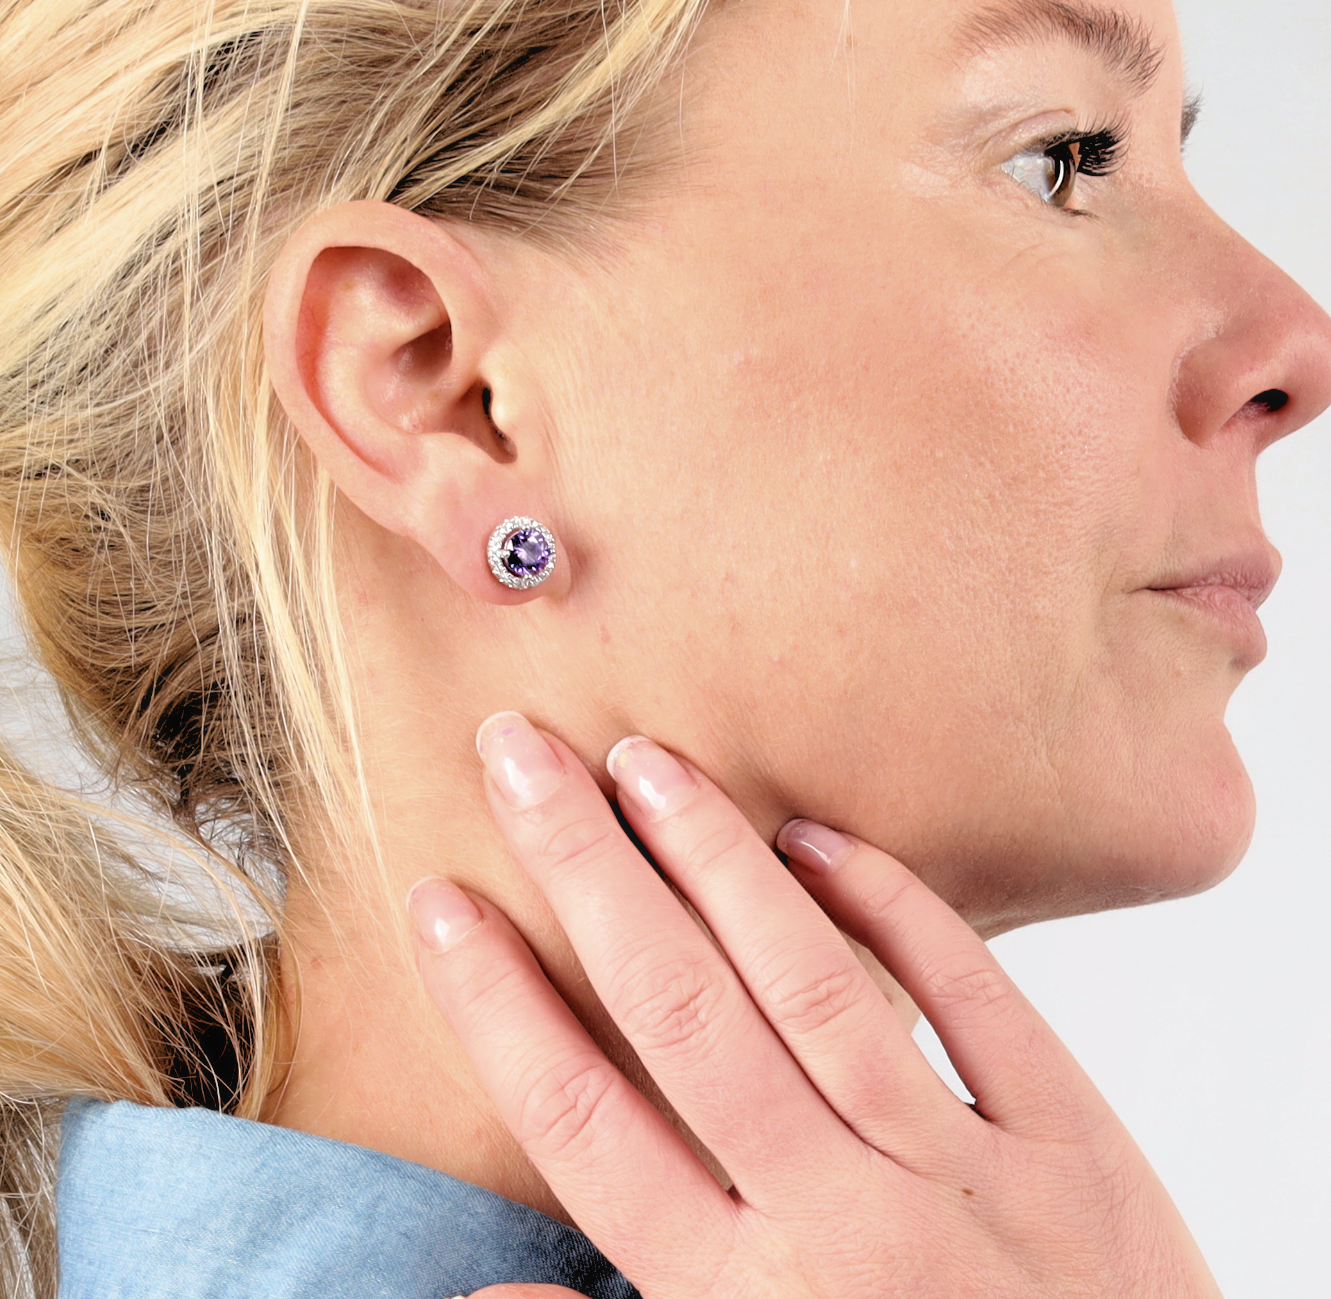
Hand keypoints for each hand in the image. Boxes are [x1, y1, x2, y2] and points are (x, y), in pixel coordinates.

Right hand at [410, 715, 1219, 1298]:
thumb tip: (475, 1296)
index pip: (580, 1120)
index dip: (496, 999)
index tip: (440, 896)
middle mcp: (837, 1220)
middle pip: (677, 1010)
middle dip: (583, 867)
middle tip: (520, 754)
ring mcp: (960, 1171)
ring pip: (811, 981)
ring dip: (715, 858)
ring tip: (645, 761)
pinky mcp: (1069, 1141)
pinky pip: (972, 996)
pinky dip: (897, 907)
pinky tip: (820, 837)